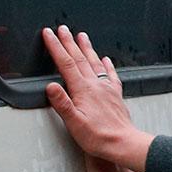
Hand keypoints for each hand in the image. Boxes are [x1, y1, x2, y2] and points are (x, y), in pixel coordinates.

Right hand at [40, 26, 152, 170]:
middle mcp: (96, 85)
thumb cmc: (98, 137)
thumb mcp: (74, 123)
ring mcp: (107, 88)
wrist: (123, 143)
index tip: (49, 34)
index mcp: (83, 90)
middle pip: (80, 58)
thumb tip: (50, 86)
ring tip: (82, 35)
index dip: (56, 47)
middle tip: (62, 28)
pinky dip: (107, 64)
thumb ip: (62, 103)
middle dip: (69, 42)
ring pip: (95, 62)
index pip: (66, 63)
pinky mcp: (116, 95)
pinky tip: (106, 59)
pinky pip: (111, 74)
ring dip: (87, 48)